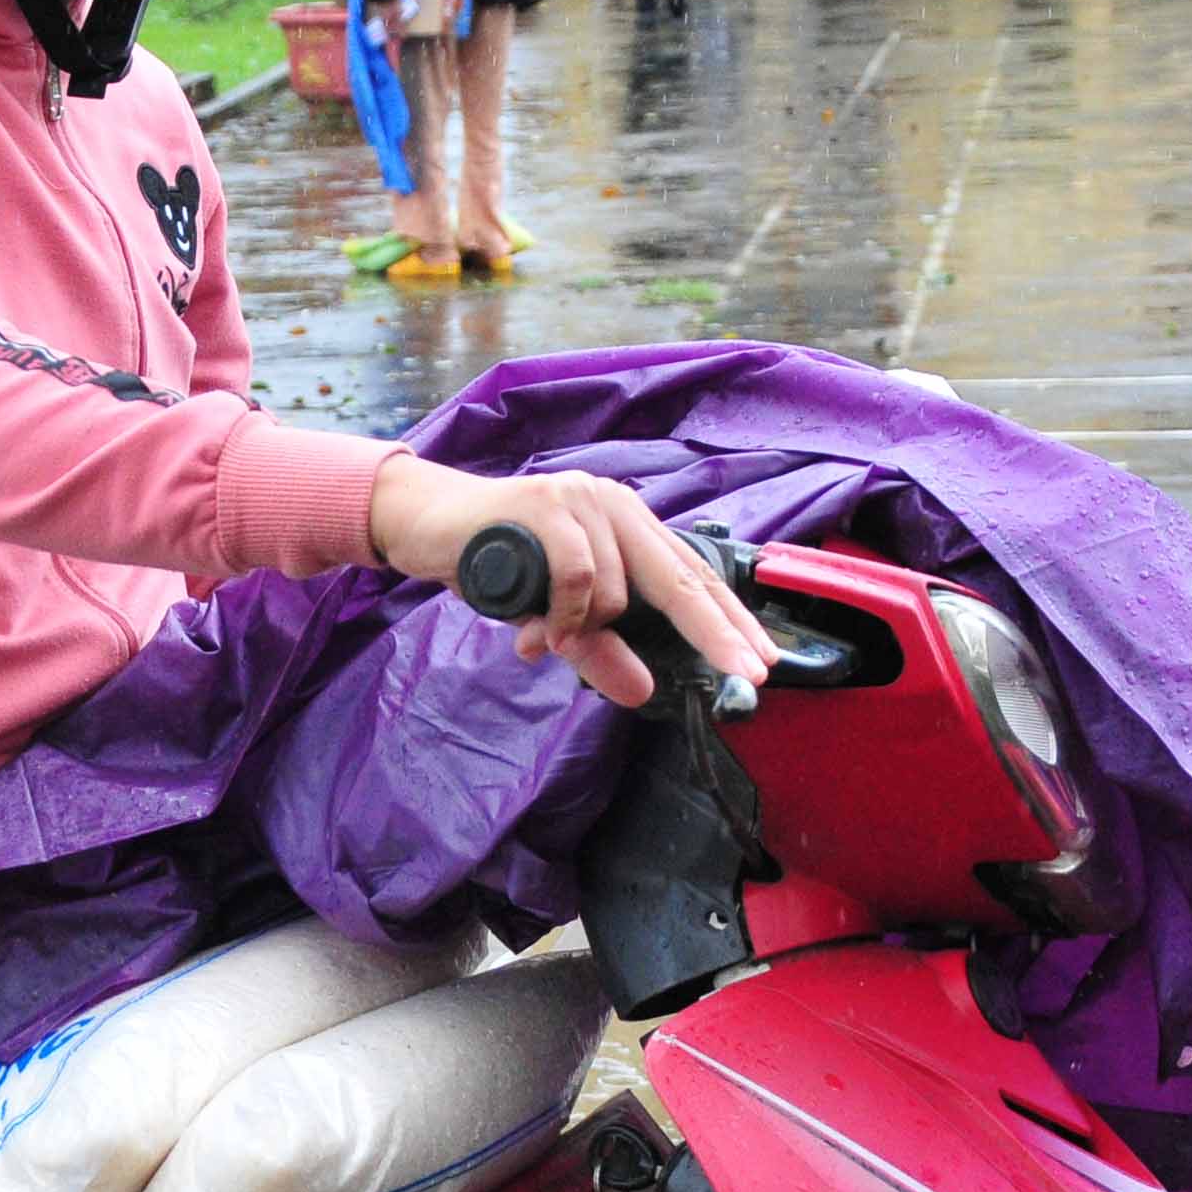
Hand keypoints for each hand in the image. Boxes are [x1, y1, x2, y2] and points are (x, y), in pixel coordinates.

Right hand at [366, 460, 772, 711]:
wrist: (428, 525)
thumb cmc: (496, 564)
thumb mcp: (555, 619)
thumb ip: (599, 650)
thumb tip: (641, 692)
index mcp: (626, 525)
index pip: (692, 575)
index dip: (729, 620)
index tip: (763, 659)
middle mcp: (613, 504)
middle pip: (682, 576)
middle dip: (716, 630)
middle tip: (746, 671)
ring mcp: (582, 500)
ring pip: (617, 590)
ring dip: (584, 627)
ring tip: (544, 631)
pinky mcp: (548, 505)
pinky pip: (577, 578)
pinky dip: (560, 612)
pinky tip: (536, 625)